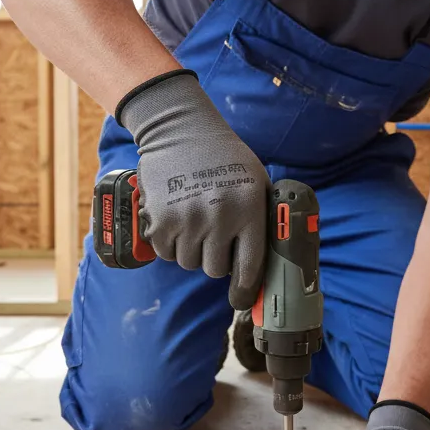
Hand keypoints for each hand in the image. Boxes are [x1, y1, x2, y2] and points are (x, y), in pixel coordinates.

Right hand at [119, 71, 268, 309]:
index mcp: (248, 210)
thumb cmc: (226, 159)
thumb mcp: (257, 183)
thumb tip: (270, 267)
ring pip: (189, 263)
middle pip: (214, 270)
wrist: (181, 130)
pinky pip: (166, 253)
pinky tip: (177, 219)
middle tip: (214, 236)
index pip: (249, 268)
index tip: (241, 300)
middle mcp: (219, 218)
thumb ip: (264, 221)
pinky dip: (170, 243)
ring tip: (194, 222)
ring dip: (192, 250)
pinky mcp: (160, 221)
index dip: (245, 290)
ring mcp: (187, 220)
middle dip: (215, 259)